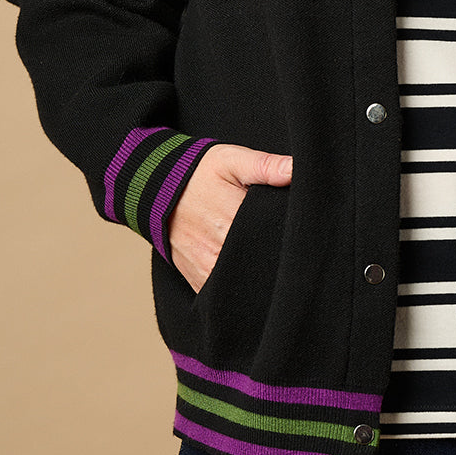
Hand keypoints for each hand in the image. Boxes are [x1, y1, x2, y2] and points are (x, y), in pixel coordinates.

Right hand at [168, 143, 292, 291]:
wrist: (156, 188)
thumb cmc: (199, 172)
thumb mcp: (233, 160)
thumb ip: (267, 166)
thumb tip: (296, 169)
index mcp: (234, 220)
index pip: (276, 239)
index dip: (291, 237)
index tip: (299, 231)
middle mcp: (220, 251)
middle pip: (263, 264)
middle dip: (276, 257)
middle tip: (284, 244)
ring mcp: (208, 270)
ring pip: (244, 283)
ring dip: (258, 275)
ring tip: (268, 259)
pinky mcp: (198, 281)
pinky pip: (224, 294)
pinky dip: (238, 286)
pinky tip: (249, 274)